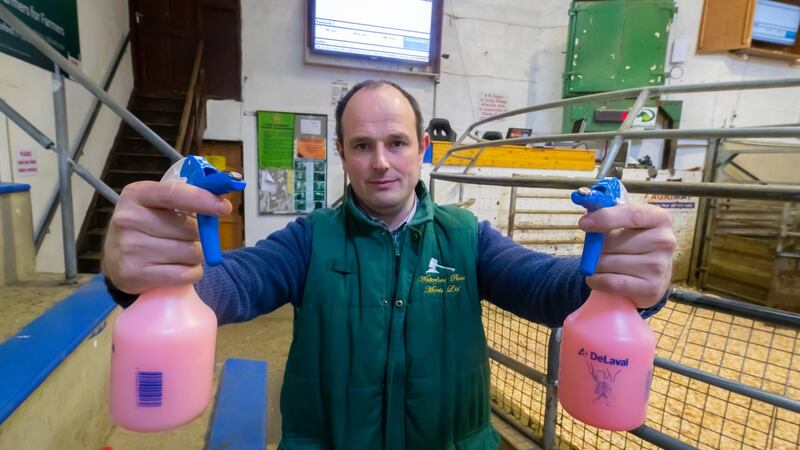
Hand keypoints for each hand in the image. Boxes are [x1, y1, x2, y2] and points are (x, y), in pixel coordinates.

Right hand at [101, 181, 230, 293]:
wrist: (116, 259)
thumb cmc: (147, 226)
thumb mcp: (159, 205)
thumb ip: (188, 199)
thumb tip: (222, 203)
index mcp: (136, 195)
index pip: (173, 194)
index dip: (202, 199)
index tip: (224, 207)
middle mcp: (128, 219)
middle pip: (190, 229)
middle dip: (198, 235)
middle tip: (184, 237)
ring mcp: (130, 248)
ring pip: (191, 252)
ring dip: (194, 255)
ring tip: (178, 253)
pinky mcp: (134, 274)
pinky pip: (185, 274)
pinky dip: (191, 273)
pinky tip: (176, 268)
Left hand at [578, 203, 675, 308]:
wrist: (653, 273)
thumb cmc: (634, 241)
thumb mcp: (625, 222)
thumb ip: (607, 213)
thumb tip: (586, 216)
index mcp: (659, 218)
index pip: (632, 215)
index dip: (605, 218)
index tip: (584, 223)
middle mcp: (664, 241)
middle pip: (613, 242)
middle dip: (596, 246)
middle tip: (598, 249)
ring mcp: (659, 266)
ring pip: (607, 263)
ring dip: (595, 264)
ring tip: (604, 263)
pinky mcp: (651, 288)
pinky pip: (610, 283)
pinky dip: (596, 280)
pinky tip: (598, 277)